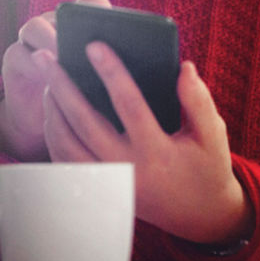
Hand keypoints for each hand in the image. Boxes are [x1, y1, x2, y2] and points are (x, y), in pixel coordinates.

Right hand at [0, 0, 110, 159]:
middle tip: (89, 41)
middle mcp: (56, 24)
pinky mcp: (14, 57)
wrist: (52, 121)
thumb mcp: (106, 83)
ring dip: (50, 41)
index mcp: (81, 23)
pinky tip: (47, 79)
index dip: (101, 9)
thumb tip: (157, 71)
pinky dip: (33, 64)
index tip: (117, 25)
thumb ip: (123, 69)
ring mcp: (32, 38)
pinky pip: (19, 53)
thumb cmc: (87, 98)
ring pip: (36, 27)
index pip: (91, 2)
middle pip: (62, 12)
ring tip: (64, 56)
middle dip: (74, 24)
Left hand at [39, 41, 252, 245]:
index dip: (111, 73)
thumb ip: (199, 100)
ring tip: (48, 80)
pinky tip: (53, 112)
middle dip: (63, 87)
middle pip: (84, 124)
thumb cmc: (207, 167)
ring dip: (53, 111)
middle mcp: (128, 169)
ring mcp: (110, 182)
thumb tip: (183, 67)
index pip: (129, 105)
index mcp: (158, 153)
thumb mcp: (213, 134)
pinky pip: (66, 163)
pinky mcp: (101, 188)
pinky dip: (54, 136)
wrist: (200, 214)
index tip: (94, 46)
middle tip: (47, 57)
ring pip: (67, 146)